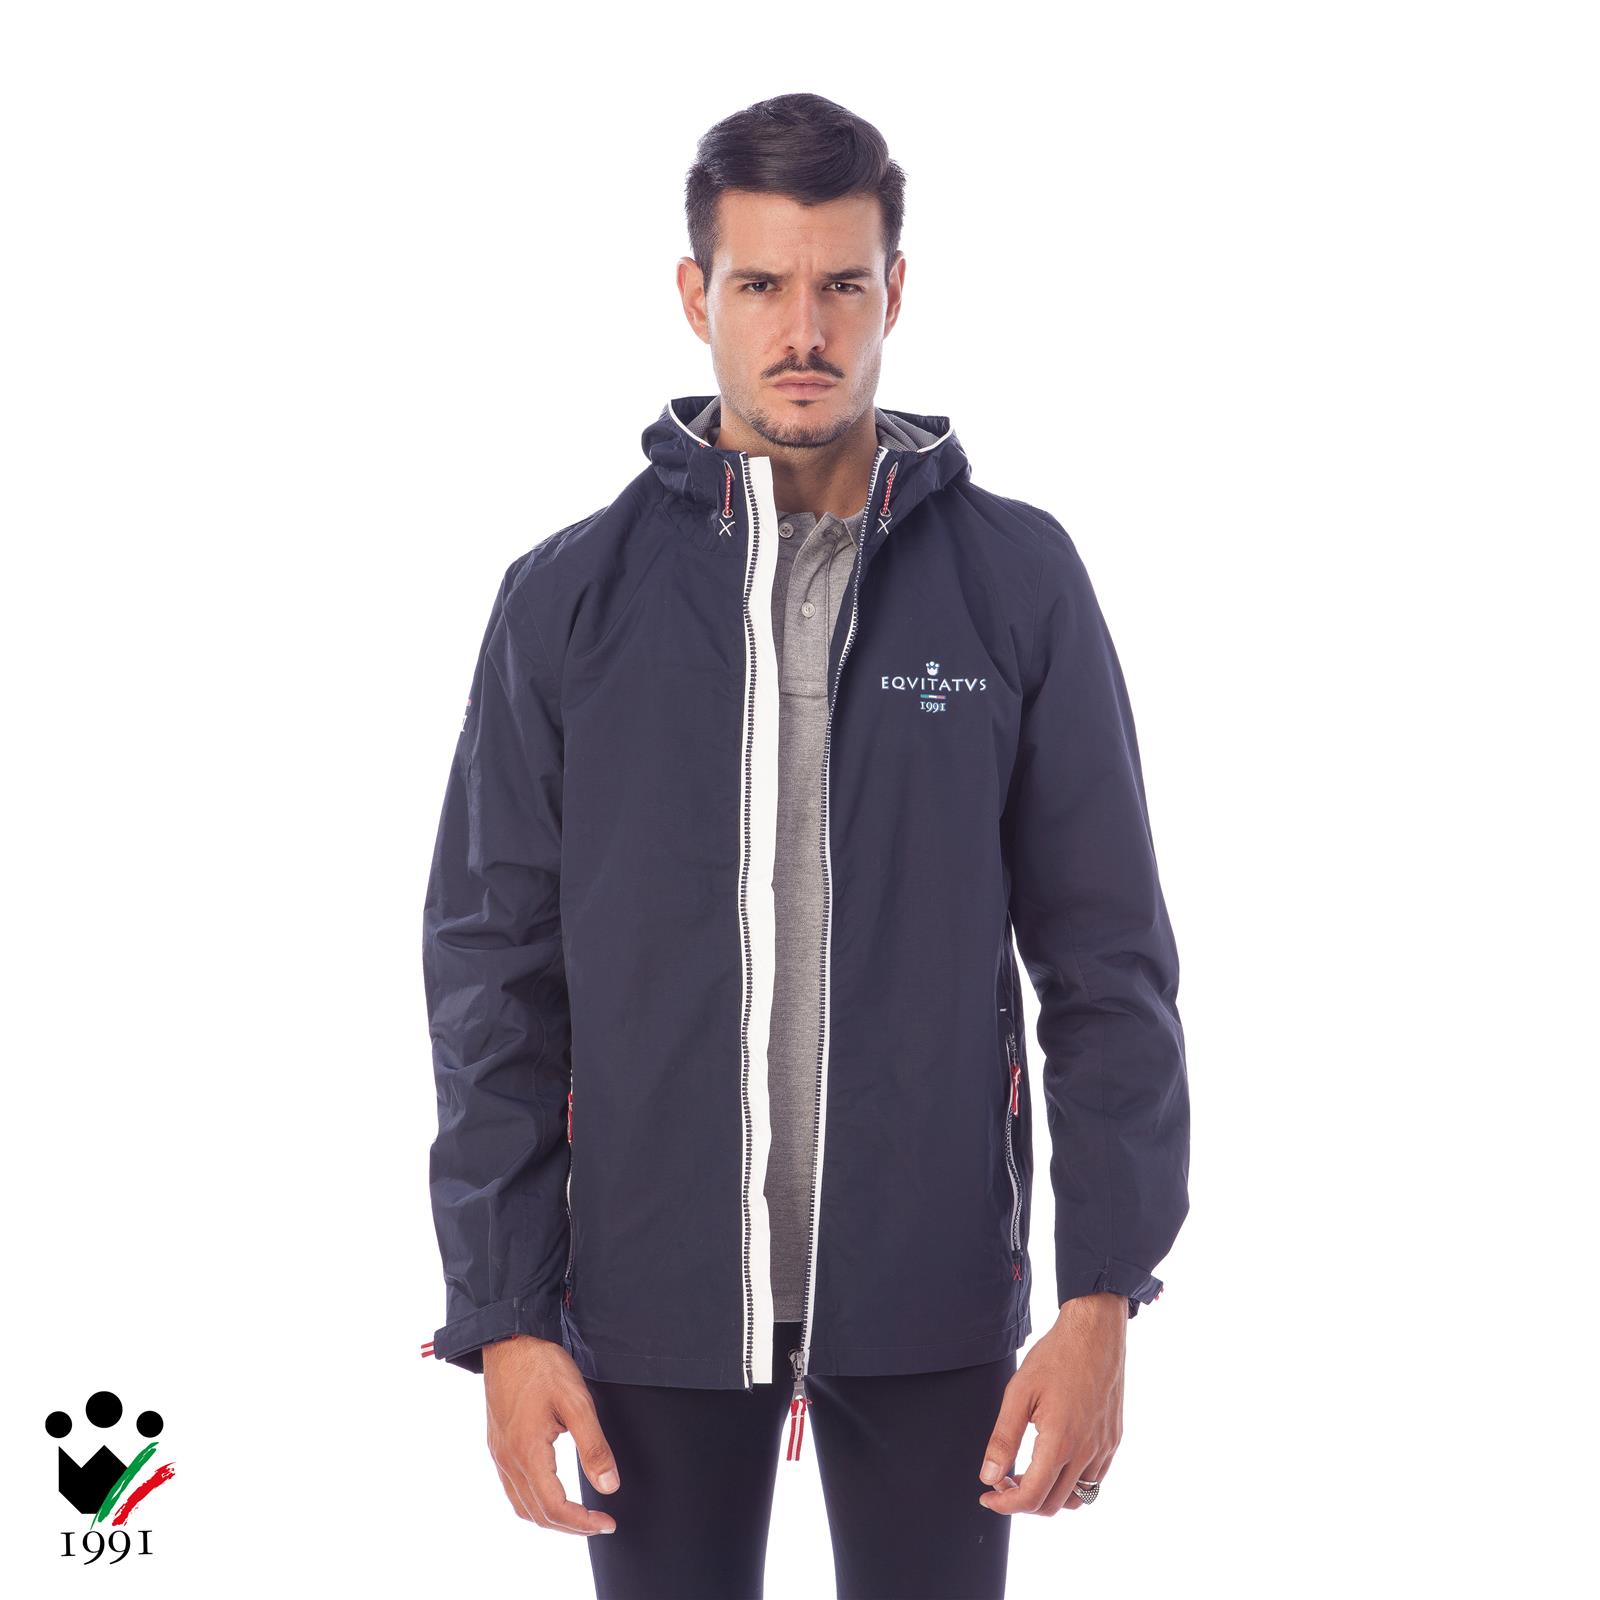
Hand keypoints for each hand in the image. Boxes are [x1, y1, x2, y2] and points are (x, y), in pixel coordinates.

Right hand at [482, 1334, 621, 1535]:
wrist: (508, 1340)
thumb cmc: (542, 1366)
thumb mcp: (577, 1402)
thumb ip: (593, 1446)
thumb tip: (609, 1486)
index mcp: (528, 1452)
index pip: (555, 1507)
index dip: (583, 1523)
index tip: (607, 1523)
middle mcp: (508, 1460)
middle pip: (537, 1514)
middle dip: (570, 1526)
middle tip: (600, 1523)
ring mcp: (499, 1453)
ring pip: (521, 1505)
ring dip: (550, 1519)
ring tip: (578, 1517)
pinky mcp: (497, 1444)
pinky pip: (513, 1488)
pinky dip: (533, 1502)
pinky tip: (550, 1493)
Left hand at [976, 1292, 1125, 1515]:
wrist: (1095, 1333)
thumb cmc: (1055, 1356)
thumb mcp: (1019, 1393)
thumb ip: (1003, 1439)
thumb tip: (989, 1476)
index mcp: (1060, 1442)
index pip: (1031, 1497)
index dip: (1005, 1504)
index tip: (987, 1495)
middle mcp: (1087, 1452)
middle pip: (1053, 1504)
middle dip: (1023, 1501)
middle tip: (1002, 1479)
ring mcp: (1104, 1448)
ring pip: (1077, 1498)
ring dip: (1049, 1496)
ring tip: (1027, 1473)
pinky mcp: (1113, 1440)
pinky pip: (1094, 1480)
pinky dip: (1072, 1484)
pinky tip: (1054, 1461)